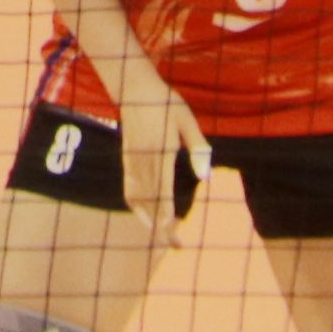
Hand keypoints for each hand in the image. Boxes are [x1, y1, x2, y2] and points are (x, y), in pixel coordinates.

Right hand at [113, 74, 209, 250]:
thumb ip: (197, 146)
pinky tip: (147, 215)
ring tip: (163, 234)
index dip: (165, 214)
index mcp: (160, 151)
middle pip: (150, 201)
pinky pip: (129, 189)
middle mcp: (144, 160)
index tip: (171, 231)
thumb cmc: (165, 101)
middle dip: (161, 226)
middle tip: (176, 244)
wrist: (133, 87)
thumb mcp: (186, 119)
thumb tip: (206, 175)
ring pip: (137, 199)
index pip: (161, 191)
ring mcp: (132, 160)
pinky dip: (137, 206)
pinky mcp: (126, 159)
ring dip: (149, 220)